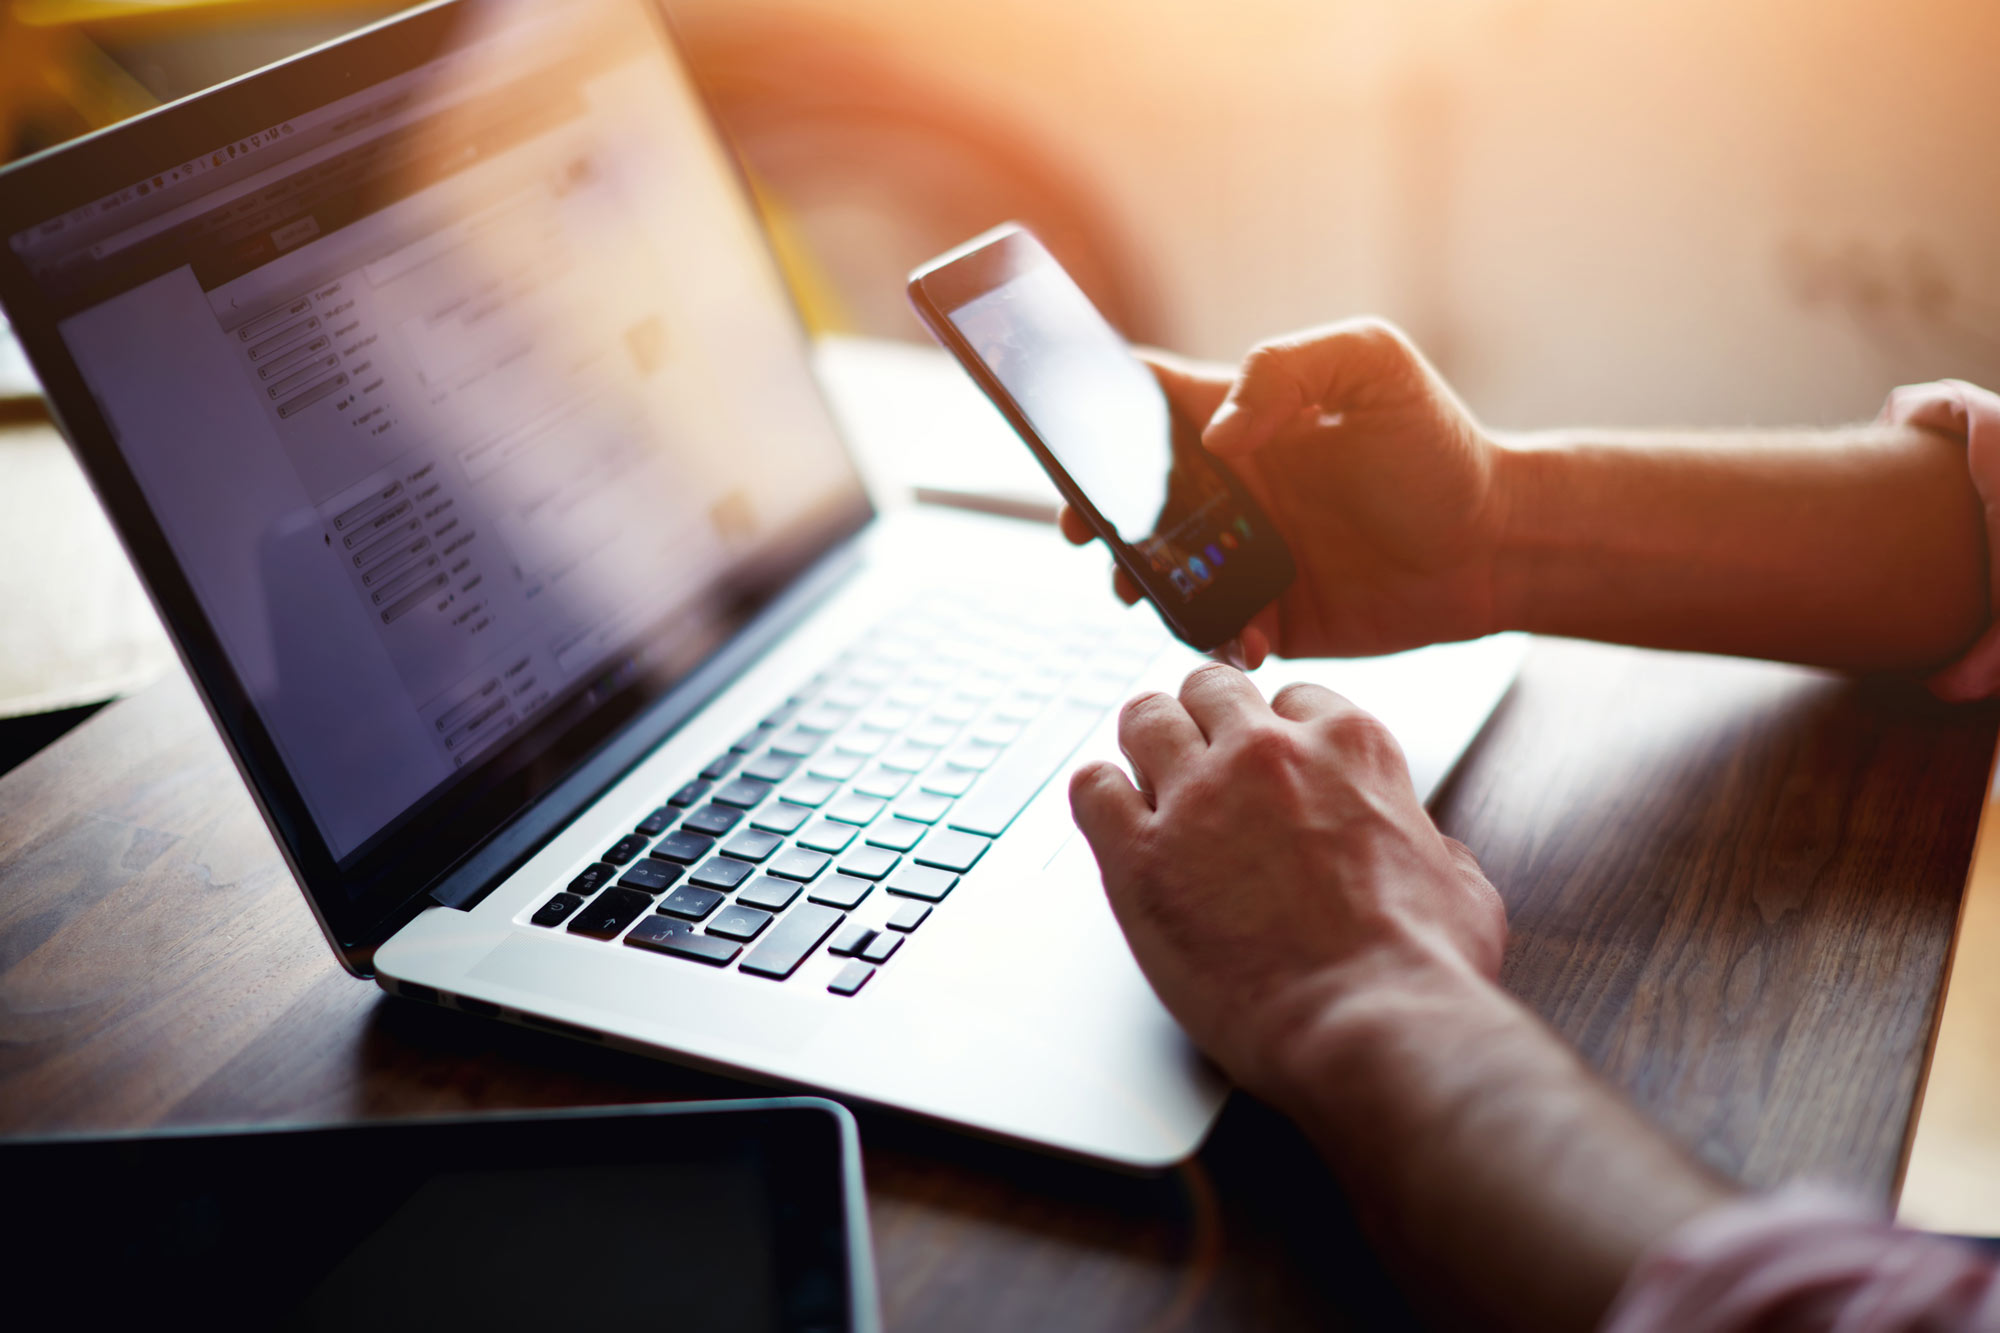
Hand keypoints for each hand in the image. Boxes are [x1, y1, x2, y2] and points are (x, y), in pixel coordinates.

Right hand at [1059, 319, 1507, 662]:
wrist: (1497, 547)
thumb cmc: (1439, 448)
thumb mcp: (1373, 367)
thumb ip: (1287, 370)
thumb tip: (1214, 435)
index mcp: (1240, 419)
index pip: (1144, 402)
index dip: (1091, 410)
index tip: (1062, 431)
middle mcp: (1229, 488)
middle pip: (1127, 494)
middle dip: (1088, 510)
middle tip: (1080, 529)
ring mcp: (1242, 555)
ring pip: (1154, 570)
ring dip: (1133, 580)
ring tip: (1141, 590)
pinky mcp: (1266, 615)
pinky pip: (1209, 630)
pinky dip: (1205, 635)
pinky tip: (1239, 632)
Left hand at [1068, 664, 1505, 1104]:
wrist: (1371, 1026)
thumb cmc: (1420, 968)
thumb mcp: (1461, 883)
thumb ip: (1431, 845)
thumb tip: (1428, 850)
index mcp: (1349, 746)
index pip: (1292, 698)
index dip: (1276, 732)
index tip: (1267, 761)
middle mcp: (1266, 753)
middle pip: (1209, 688)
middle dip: (1203, 719)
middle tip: (1199, 758)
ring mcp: (1197, 798)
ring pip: (1144, 718)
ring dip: (1145, 743)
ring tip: (1146, 775)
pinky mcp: (1139, 856)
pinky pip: (1091, 788)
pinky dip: (1098, 796)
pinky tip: (1111, 819)